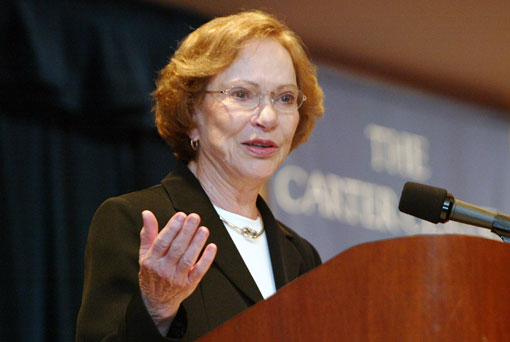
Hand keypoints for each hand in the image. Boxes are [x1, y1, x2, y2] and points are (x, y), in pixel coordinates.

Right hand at [138, 210, 216, 334]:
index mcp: (152, 260)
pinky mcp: (189, 285)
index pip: (162, 241)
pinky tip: (211, 247)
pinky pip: (199, 271)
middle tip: (194, 217)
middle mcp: (163, 270)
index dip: (172, 228)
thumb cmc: (151, 273)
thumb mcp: (145, 254)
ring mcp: (177, 278)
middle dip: (187, 231)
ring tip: (203, 229)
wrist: (157, 301)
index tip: (181, 215)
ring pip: (188, 258)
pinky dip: (206, 259)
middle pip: (177, 248)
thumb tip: (147, 214)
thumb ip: (148, 233)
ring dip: (197, 243)